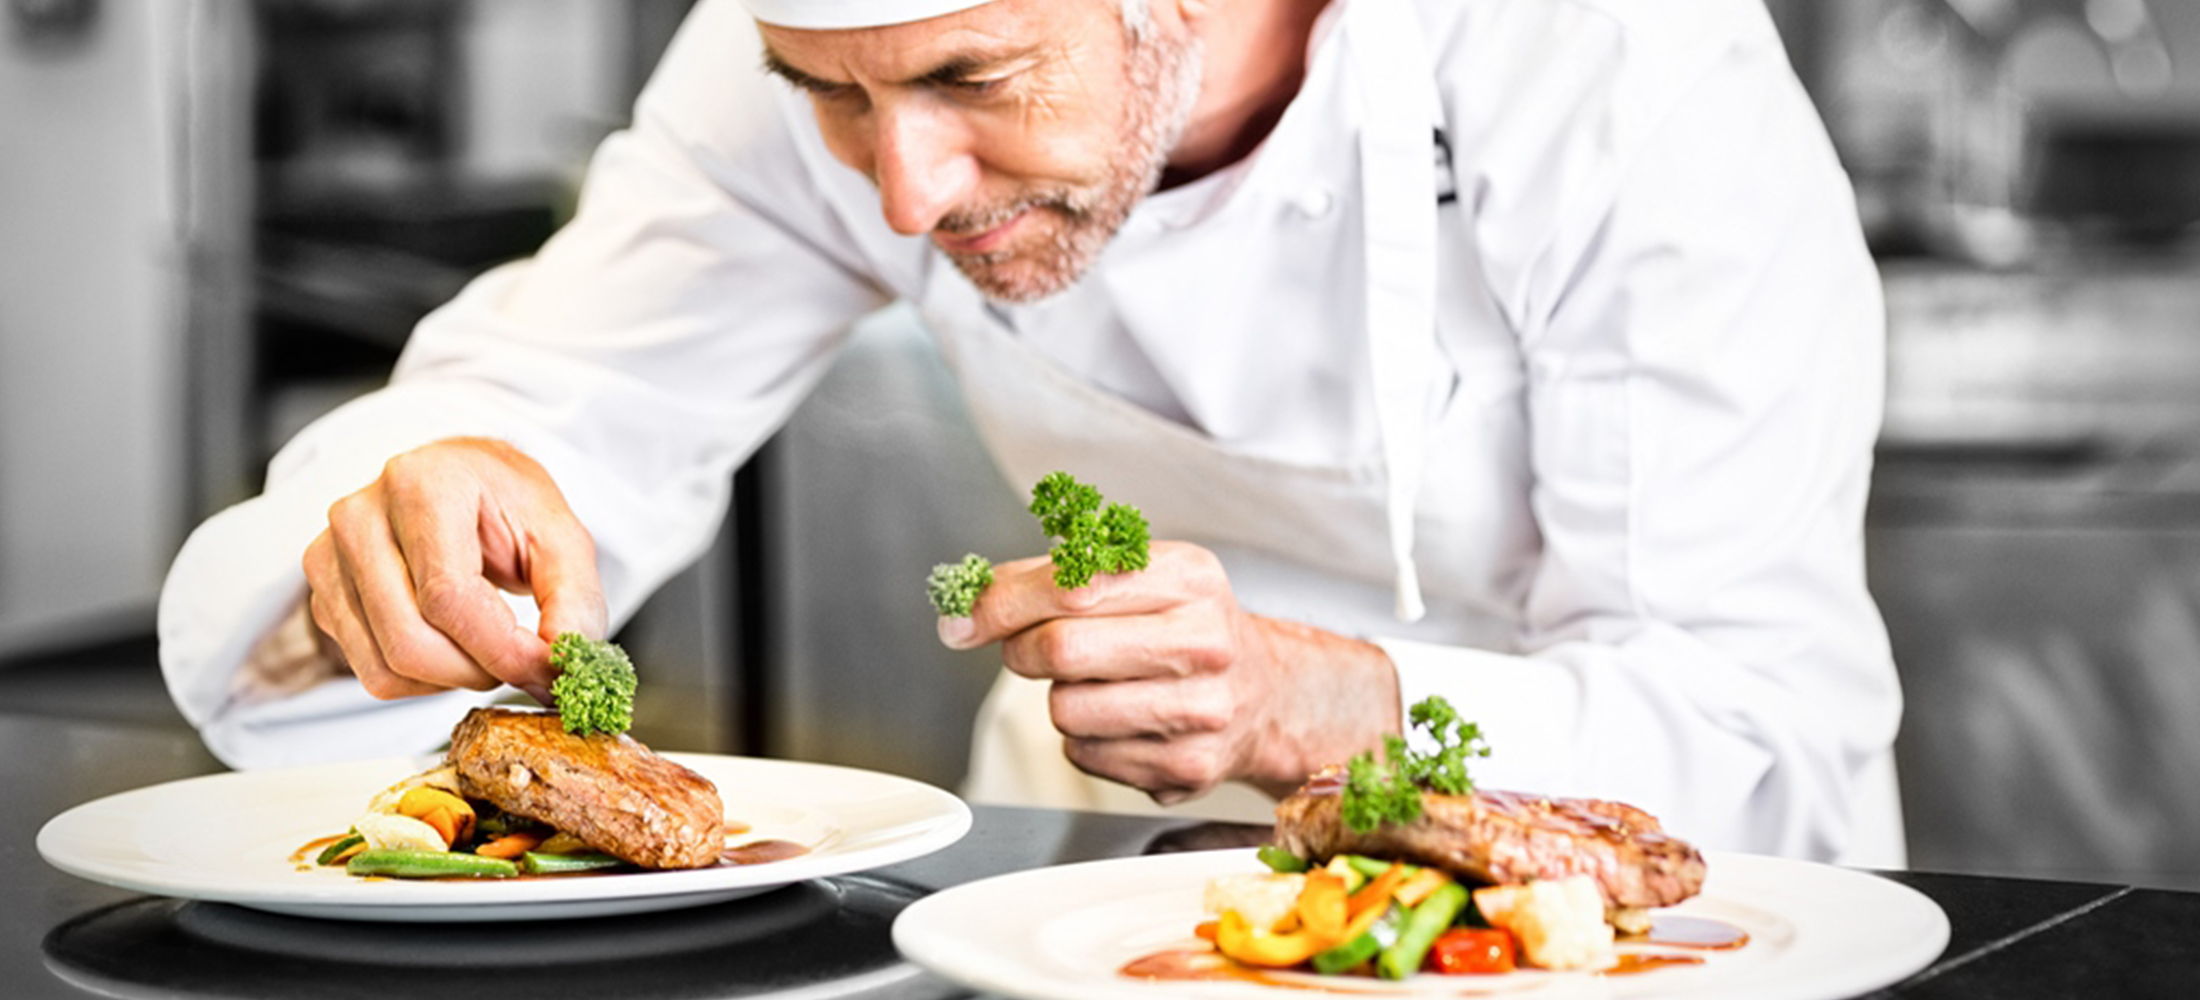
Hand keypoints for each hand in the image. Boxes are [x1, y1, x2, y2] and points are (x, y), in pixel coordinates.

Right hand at [302, 437, 606, 702]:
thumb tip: (563, 666)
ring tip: (490, 648)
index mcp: (421, 485)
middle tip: (522, 662)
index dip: (503, 648)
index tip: (546, 666)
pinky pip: (371, 672)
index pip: (448, 596)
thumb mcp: (560, 535)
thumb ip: (574, 599)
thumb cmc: (505, 503)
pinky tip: (453, 646)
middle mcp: (360, 517)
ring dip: (453, 680)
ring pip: (387, 667)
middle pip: (410, 641)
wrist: (461, 482)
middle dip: (480, 671)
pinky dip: (423, 681)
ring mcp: (330, 557)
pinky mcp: (323, 594)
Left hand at [942, 541, 1401, 802]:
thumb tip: (964, 607)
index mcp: (1189, 577)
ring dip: (1061, 700)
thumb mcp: (1137, 574)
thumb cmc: (1182, 625)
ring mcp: (1202, 710)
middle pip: (1061, 650)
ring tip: (1098, 684)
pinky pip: (1086, 757)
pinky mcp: (1188, 768)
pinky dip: (1086, 739)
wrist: (1264, 692)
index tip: (962, 621)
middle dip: (1023, 652)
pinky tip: (1122, 720)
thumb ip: (1049, 577)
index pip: (1070, 585)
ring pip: (1066, 711)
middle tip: (1032, 651)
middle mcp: (1206, 641)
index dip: (1000, 604)